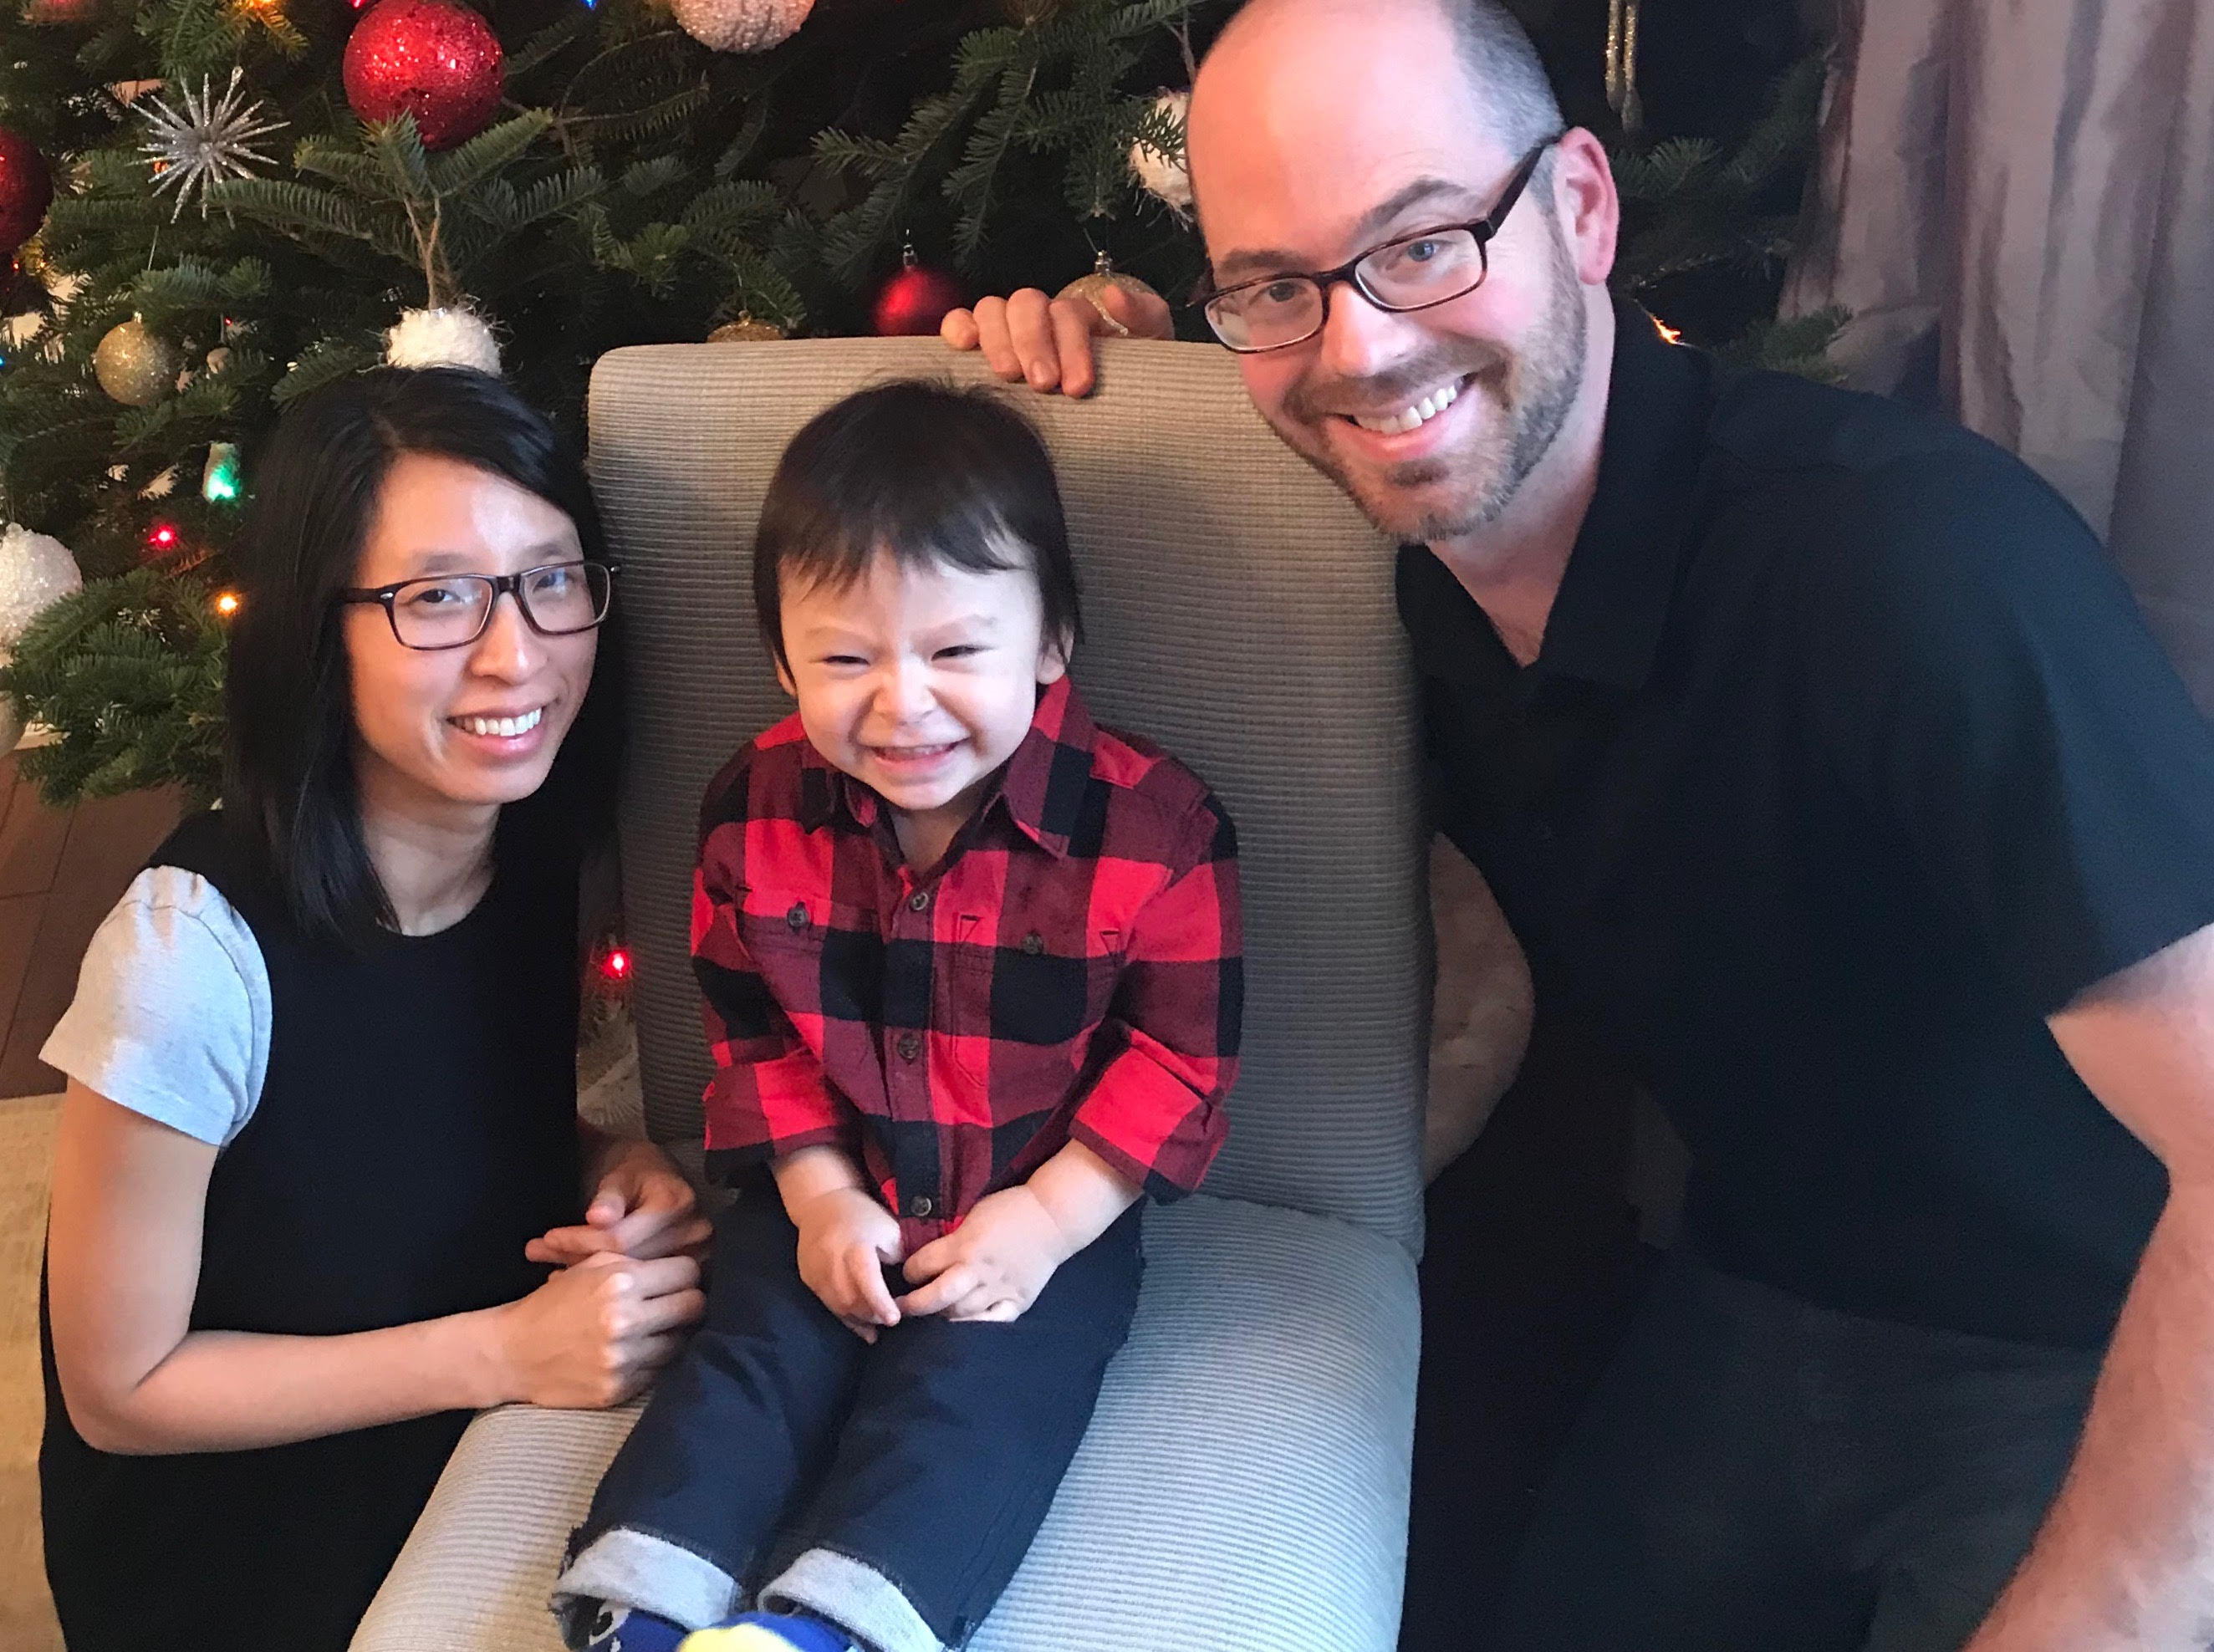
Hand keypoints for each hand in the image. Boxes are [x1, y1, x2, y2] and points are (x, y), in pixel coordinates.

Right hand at [490, 1251, 703, 1408]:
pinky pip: (659, 1371)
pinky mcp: (619, 1388)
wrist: (511, 1353)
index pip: (687, 1273)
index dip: (684, 1274)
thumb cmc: (553, 1303)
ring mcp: (623, 1358)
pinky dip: (652, 1361)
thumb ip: (637, 1261)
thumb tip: (685, 1264)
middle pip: (693, 1306)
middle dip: (687, 1301)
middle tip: (672, 1303)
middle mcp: (625, 1320)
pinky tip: (634, 1352)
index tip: (675, 1279)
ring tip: (650, 1329)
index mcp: (620, 1282)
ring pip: (680, 1341)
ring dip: (669, 1334)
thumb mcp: (589, 1266)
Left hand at [527, 1139, 710, 1265]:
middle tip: (539, 1253)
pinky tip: (580, 1281)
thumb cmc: (633, 1170)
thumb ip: (609, 1196)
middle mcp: (694, 1230)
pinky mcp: (690, 1270)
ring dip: (589, 1272)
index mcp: (677, 1202)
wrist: (655, 1173)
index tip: (547, 1238)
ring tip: (551, 1270)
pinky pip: (643, 1284)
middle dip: (578, 1257)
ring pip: (631, 1277)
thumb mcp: (618, 1174)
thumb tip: (598, 1216)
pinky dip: (609, 1281)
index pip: (621, 1238)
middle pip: (626, 1261)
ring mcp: (697, 1253)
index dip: (580, 1240)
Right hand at [792, 1186, 905, 1342]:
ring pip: (838, 1307)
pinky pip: (828, 1305)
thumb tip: (908, 1286)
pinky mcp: (808, 1279)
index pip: (866, 1279)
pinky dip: (846, 1318)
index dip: (880, 1302)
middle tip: (891, 1319)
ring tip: (877, 1323)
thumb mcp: (889, 1229)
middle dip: (873, 1315)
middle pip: (851, 1300)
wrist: (821, 1202)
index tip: (894, 1319)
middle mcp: (832, 1261)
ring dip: (859, 1319)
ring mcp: (816, 1272)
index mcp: (855, 1246)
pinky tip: (862, 1325)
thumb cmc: (862, 1215)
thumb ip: (899, 1257)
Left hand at [898, 1185, 1074, 1321]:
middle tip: (902, 1307)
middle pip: (937, 1297)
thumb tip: (928, 1257)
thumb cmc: (1009, 1209)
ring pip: (960, 1314)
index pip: (922, 1265)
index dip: (909, 1271)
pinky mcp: (1017, 1301)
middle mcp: (977, 1270)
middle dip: (914, 1305)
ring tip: (931, 1316)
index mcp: (964, 1245)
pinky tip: (962, 1327)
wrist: (1052, 1217)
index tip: (908, 1274)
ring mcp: (998, 1289)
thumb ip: (952, 1239)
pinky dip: (974, 1327)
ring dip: (940, 1317)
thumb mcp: (973, 1215)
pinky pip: (992, 1323)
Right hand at [940, 282, 1173, 397]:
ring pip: (993, 310)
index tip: (1078, 386)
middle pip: (1027, 305)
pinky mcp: (980, 345)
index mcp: (1078, 315)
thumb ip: (1144, 315)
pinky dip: (958, 327)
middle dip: (1034, 343)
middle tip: (1043, 384)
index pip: (1067, 313)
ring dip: (998, 339)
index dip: (1072, 346)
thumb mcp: (1151, 343)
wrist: (1115, 406)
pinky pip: (960, 322)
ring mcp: (1007, 328)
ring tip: (1008, 376)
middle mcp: (1040, 315)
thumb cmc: (1129, 376)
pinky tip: (963, 346)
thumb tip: (1112, 295)